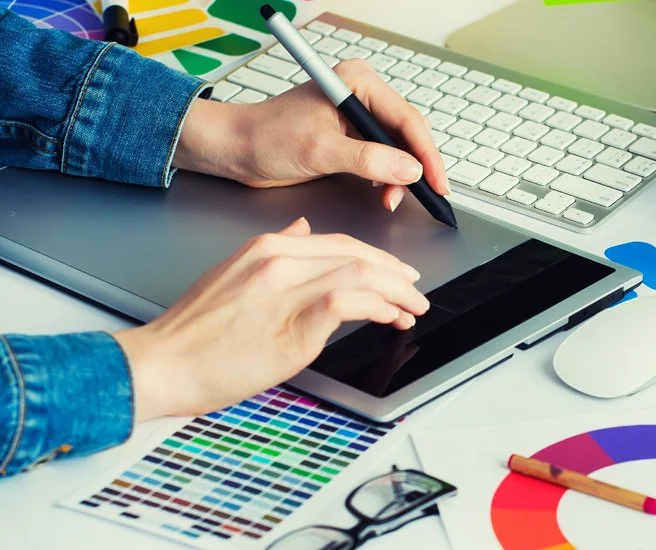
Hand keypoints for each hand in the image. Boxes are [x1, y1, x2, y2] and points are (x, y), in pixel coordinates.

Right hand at [112, 218, 429, 420]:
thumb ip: (275, 252)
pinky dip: (376, 308)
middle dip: (394, 273)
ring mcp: (284, 291)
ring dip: (395, 292)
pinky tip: (388, 317)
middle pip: (356, 255)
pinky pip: (348, 304)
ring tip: (410, 308)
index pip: (338, 243)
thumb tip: (303, 230)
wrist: (160, 364)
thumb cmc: (194, 334)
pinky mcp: (291, 325)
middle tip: (414, 290)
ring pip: (359, 275)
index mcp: (266, 247)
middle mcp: (277, 260)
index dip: (376, 258)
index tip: (396, 273)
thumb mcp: (232, 274)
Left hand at [173, 59, 448, 211]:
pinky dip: (387, 179)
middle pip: (408, 134)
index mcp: (357, 83)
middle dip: (415, 169)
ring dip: (400, 178)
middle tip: (424, 197)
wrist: (236, 149)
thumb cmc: (266, 137)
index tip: (437, 182)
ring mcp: (357, 116)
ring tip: (392, 199)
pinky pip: (383, 157)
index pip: (407, 119)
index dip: (427, 154)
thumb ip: (369, 160)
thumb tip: (409, 170)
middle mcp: (361, 95)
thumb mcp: (321, 151)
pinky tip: (384, 194)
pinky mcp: (351, 137)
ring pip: (398, 149)